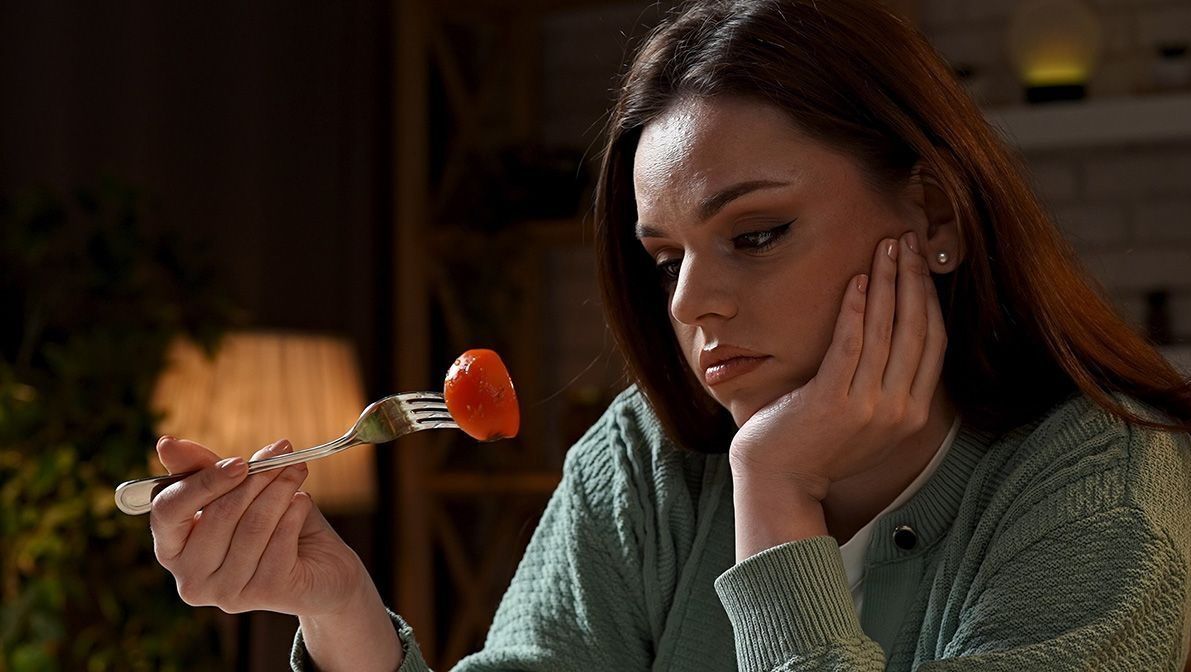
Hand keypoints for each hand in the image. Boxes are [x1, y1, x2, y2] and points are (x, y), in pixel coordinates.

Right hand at [149, 437, 366, 617]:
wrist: (322, 569)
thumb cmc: (272, 525)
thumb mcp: (237, 492)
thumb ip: (203, 470)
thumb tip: (165, 443)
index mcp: (172, 550)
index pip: (168, 511)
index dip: (203, 482)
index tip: (239, 461)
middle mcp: (191, 579)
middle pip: (219, 514)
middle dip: (256, 477)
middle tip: (283, 453)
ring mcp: (226, 593)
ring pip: (253, 525)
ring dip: (280, 489)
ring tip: (296, 470)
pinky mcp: (265, 594)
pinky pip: (280, 540)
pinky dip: (295, 512)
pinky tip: (302, 501)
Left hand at [728, 231, 946, 500]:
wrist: (780, 481)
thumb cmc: (816, 444)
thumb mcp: (867, 419)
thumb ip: (887, 386)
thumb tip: (894, 333)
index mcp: (913, 413)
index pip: (934, 342)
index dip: (929, 297)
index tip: (922, 263)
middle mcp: (899, 410)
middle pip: (917, 329)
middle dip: (913, 278)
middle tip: (907, 240)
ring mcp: (868, 407)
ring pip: (886, 330)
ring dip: (886, 282)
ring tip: (885, 247)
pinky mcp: (834, 400)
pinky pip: (850, 343)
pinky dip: (854, 308)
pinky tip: (856, 279)